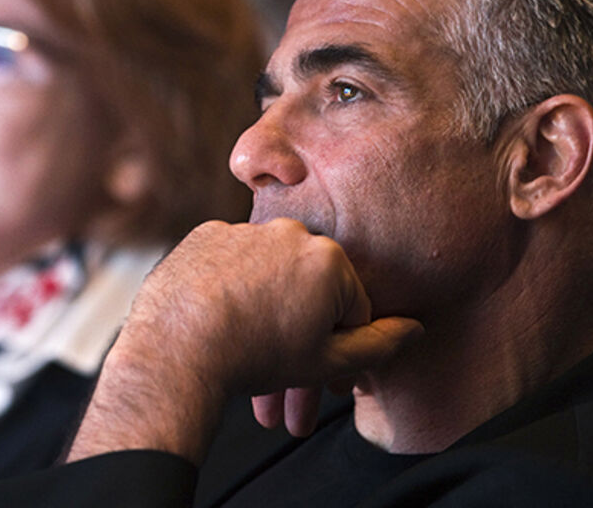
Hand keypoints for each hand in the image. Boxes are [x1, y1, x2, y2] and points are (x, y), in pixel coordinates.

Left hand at [68, 219, 421, 462]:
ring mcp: (244, 229)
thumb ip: (378, 344)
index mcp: (329, 259)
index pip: (351, 307)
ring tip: (244, 347)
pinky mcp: (205, 235)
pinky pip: (229, 262)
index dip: (335, 343)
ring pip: (267, 272)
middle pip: (308, 285)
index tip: (310, 364)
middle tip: (276, 362)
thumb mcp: (326, 361)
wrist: (177, 349)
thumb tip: (414, 329)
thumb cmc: (256, 357)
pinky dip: (228, 286)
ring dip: (264, 303)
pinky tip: (216, 319)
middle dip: (299, 323)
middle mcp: (289, 231)